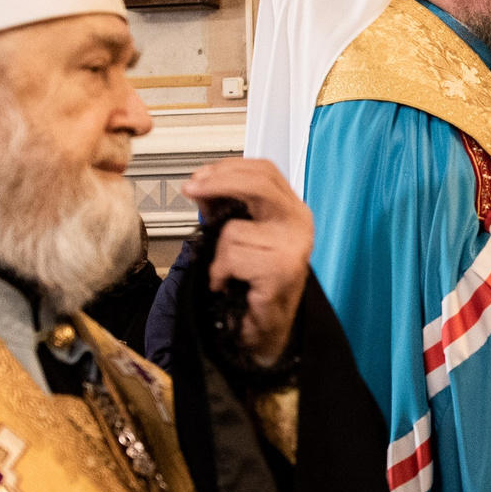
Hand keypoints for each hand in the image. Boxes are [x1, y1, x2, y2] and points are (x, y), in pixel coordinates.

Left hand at [182, 158, 313, 367]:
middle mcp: (298, 222)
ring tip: (227, 268)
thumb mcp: (239, 234)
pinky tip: (229, 282)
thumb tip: (202, 187)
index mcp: (291, 209)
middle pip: (258, 183)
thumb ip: (224, 206)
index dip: (229, 167)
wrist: (268, 324)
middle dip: (218, 182)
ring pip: (234, 228)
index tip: (200, 177)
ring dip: (218, 252)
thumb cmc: (255, 280)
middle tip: (192, 189)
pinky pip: (232, 257)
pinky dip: (220, 272)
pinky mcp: (281, 270)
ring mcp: (293, 246)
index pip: (265, 170)